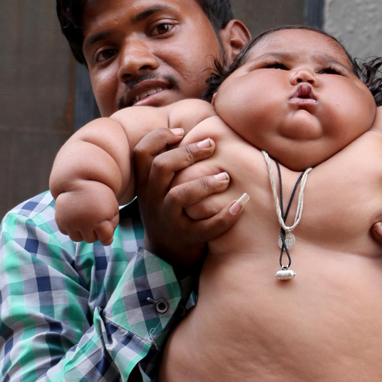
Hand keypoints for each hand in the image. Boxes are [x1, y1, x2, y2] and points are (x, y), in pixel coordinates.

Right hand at [55, 184, 119, 245]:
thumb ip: (112, 226)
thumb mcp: (112, 208)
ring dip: (81, 231)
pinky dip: (70, 227)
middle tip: (93, 217)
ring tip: (84, 218)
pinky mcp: (61, 221)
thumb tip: (106, 242)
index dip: (107, 234)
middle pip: (92, 240)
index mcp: (100, 218)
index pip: (106, 239)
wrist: (79, 180)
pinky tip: (74, 217)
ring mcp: (71, 222)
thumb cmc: (99, 196)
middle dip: (94, 231)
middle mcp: (84, 222)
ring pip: (78, 238)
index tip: (105, 224)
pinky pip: (66, 232)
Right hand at [133, 128, 244, 272]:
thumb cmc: (170, 210)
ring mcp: (167, 220)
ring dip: (204, 183)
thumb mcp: (160, 188)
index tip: (181, 132)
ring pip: (179, 196)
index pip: (142, 153)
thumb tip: (189, 128)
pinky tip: (239, 205)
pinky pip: (205, 228)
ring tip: (225, 177)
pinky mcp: (186, 238)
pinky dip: (224, 217)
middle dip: (188, 152)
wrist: (167, 253)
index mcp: (146, 183)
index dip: (159, 137)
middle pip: (162, 167)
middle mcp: (152, 200)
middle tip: (212, 145)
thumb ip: (169, 163)